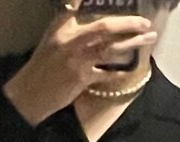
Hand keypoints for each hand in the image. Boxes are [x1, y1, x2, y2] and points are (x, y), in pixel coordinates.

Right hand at [3, 5, 156, 125]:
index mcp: (65, 28)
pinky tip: (132, 66)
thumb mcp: (53, 34)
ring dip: (132, 44)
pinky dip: (119, 70)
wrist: (30, 94)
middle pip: (105, 28)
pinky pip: (106, 72)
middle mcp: (73, 42)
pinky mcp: (82, 79)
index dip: (95, 4)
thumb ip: (69, 14)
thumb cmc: (42, 64)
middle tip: (146, 23)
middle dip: (128, 24)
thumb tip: (81, 0)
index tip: (127, 4)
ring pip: (110, 49)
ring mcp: (79, 61)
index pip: (79, 5)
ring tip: (148, 39)